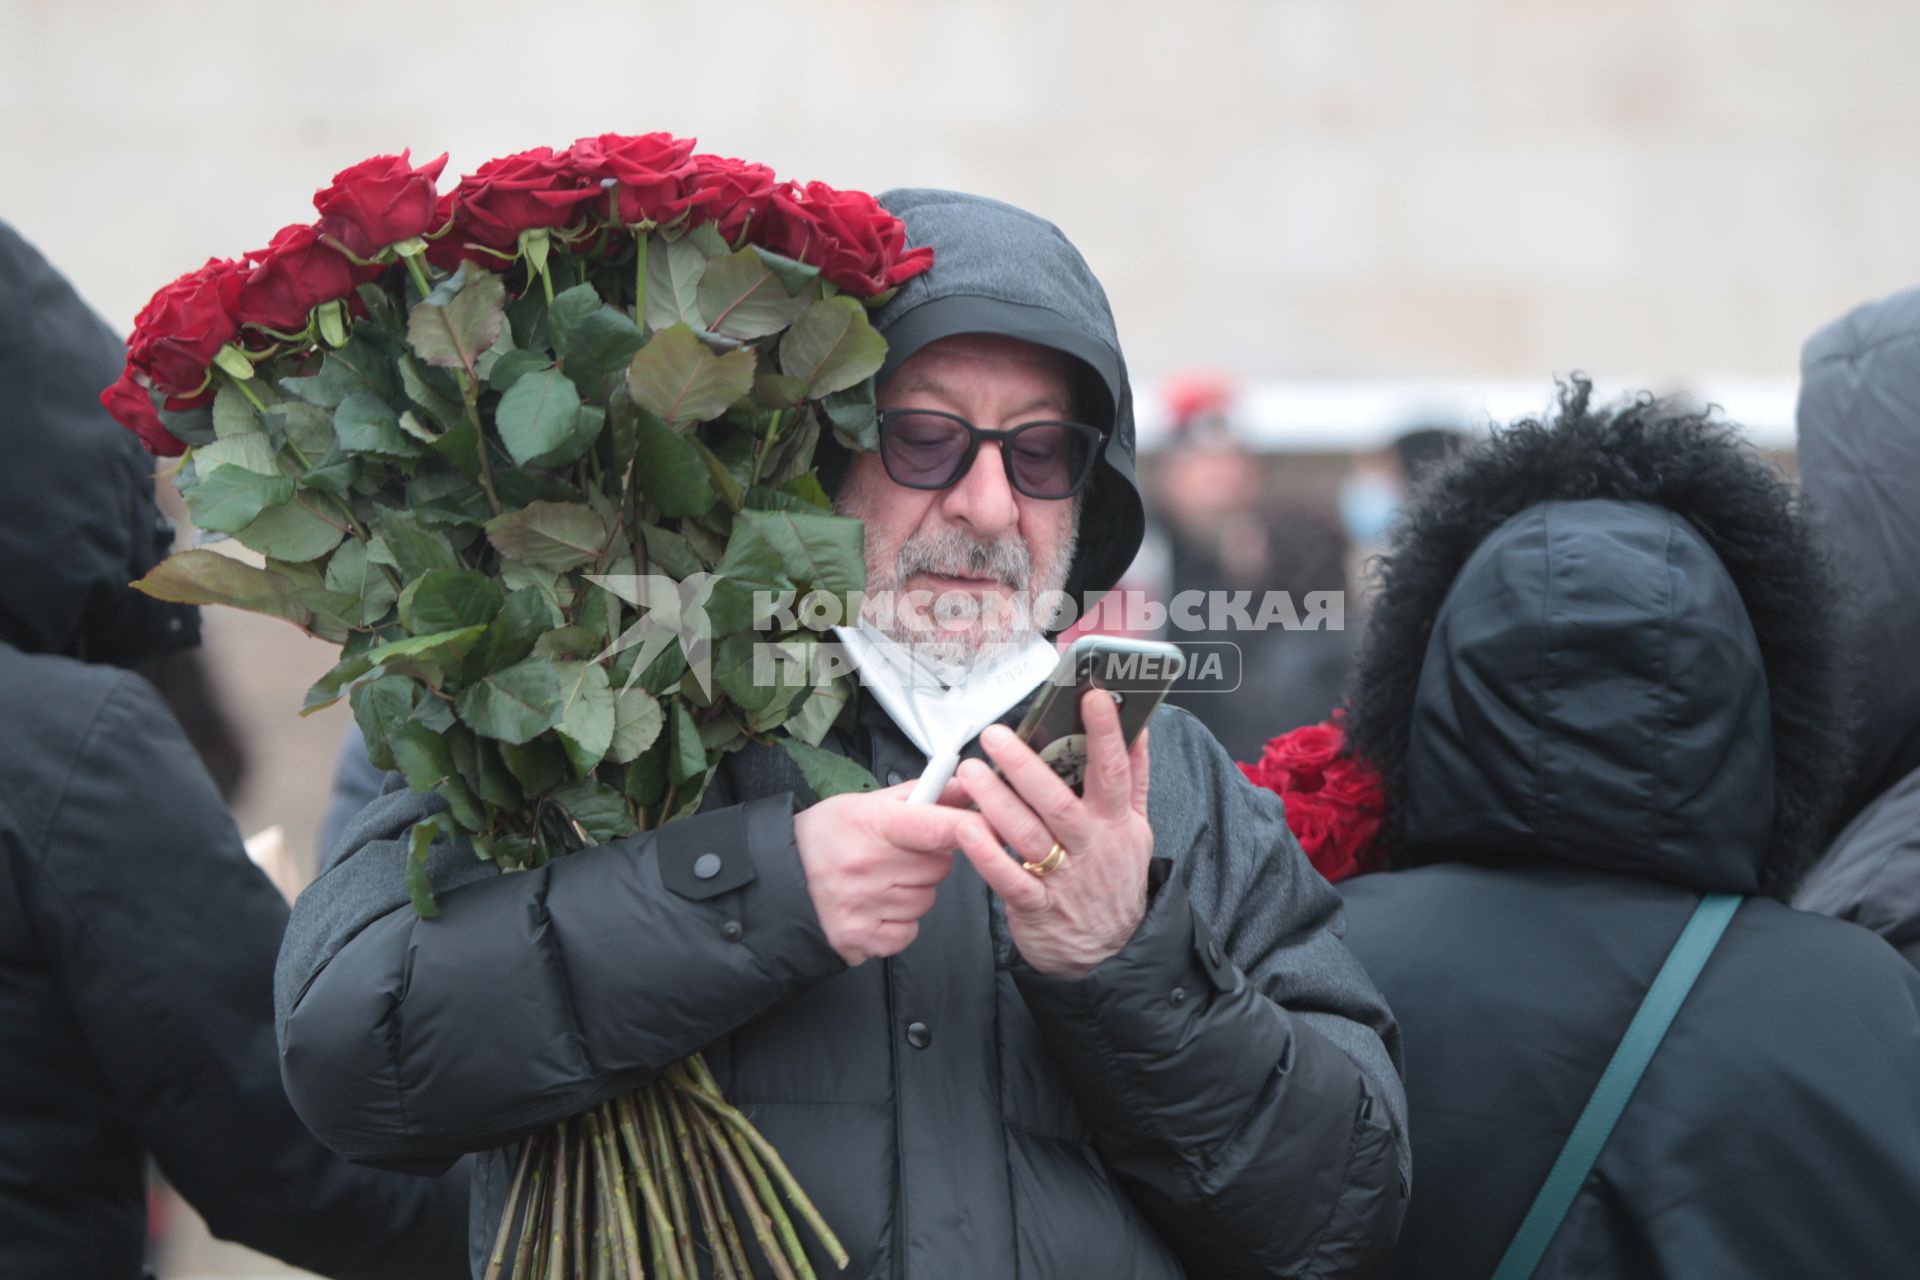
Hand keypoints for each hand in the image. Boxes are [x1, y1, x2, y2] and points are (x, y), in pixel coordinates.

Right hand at [794, 781, 968, 966]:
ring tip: (881, 880)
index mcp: (870, 825)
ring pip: (926, 900)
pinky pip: (909, 931)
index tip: (983, 826)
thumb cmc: (823, 837)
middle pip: (939, 867)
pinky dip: (899, 922)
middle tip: (900, 854)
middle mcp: (867, 867)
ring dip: (913, 891)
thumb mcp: (864, 804)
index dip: (968, 827)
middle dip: (929, 860)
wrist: (777, 879)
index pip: (936, 827)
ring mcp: (863, 906)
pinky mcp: (860, 939)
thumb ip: (920, 795)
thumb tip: (967, 784)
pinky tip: (875, 906)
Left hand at [954, 689, 1153, 977]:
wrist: (1109, 953)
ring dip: (997, 801)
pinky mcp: (1036, 906)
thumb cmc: (1114, 880)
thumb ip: (1135, 777)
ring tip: (970, 772)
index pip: (1113, 769)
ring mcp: (1063, 877)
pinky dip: (987, 854)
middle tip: (996, 736)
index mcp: (1114, 821)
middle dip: (1026, 765)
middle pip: (1059, 801)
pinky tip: (966, 828)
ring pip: (1028, 835)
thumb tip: (1140, 728)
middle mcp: (1090, 846)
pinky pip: (1008, 878)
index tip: (1091, 696)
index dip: (1105, 732)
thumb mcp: (1137, 829)